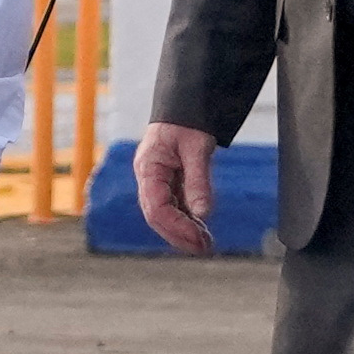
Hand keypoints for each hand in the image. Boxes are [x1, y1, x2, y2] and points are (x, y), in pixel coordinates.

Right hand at [133, 120, 222, 255]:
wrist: (184, 105)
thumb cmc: (186, 122)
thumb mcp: (197, 148)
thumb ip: (198, 181)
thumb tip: (202, 214)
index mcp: (148, 167)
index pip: (156, 208)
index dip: (176, 227)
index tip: (199, 238)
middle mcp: (147, 177)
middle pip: (157, 216)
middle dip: (179, 235)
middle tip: (204, 248)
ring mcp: (155, 181)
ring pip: (164, 215)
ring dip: (183, 231)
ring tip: (206, 243)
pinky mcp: (167, 183)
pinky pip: (173, 207)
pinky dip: (186, 220)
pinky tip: (201, 229)